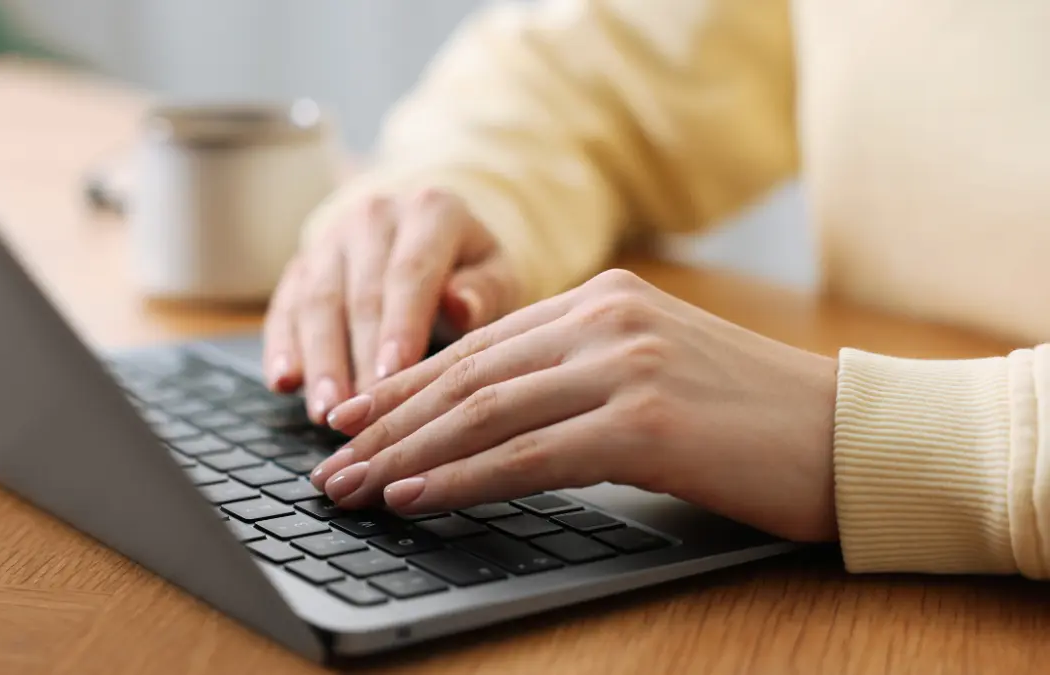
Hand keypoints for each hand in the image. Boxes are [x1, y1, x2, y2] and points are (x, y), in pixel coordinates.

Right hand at [262, 189, 521, 423]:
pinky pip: (285, 307)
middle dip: (356, 357)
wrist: (427, 236)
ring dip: (319, 361)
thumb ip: (484, 292)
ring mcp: (331, 240)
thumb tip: (462, 306)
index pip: (411, 271)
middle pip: (360, 293)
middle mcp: (374, 217)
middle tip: (358, 412)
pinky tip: (283, 383)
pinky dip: (282, 347)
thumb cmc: (470, 271)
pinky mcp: (301, 266)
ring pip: (317, 303)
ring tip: (325, 412)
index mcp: (430, 211)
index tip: (393, 373)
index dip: (400, 324)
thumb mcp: (495, 276)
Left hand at [309, 269, 839, 542]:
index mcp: (605, 301)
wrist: (852, 435)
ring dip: (404, 454)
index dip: (406, 387)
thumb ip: (580, 376)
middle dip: (387, 424)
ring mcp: (626, 366)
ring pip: (484, 413)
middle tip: (329, 462)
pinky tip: (415, 496)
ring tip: (350, 487)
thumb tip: (492, 420)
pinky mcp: (646, 423)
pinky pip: (528, 456)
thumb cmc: (754, 417)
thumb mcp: (657, 373)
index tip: (354, 421)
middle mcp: (607, 320)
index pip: (479, 347)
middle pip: (467, 377)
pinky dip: (462, 479)